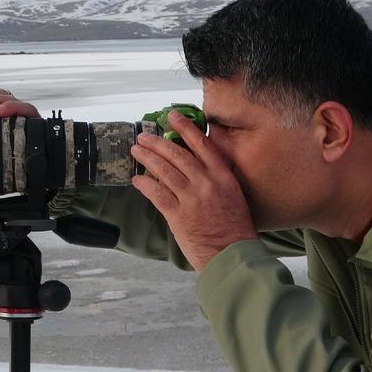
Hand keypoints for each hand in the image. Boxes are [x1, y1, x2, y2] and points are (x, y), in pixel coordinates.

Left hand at [131, 111, 258, 272]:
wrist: (232, 254)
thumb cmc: (235, 229)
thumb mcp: (234, 196)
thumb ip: (217, 180)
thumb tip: (195, 167)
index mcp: (223, 176)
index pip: (201, 144)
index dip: (185, 128)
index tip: (172, 117)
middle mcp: (206, 183)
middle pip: (177, 155)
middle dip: (157, 143)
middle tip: (144, 136)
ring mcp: (191, 198)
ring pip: (164, 171)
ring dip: (147, 158)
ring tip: (136, 151)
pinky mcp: (178, 215)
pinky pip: (156, 194)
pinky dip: (145, 184)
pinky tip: (137, 179)